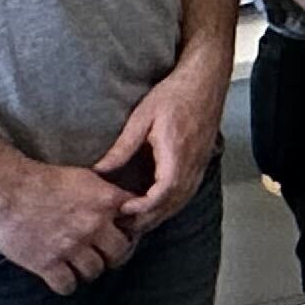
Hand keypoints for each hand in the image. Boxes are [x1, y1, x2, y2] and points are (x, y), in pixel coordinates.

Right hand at [0, 155, 139, 293]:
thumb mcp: (86, 178)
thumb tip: (125, 207)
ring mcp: (71, 246)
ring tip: (79, 265)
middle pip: (120, 253)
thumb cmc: (44, 179)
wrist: (7, 189)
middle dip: (112, 255)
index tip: (121, 235)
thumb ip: (106, 195)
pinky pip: (68, 285)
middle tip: (102, 255)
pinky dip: (66, 284)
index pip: (136, 224)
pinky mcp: (47, 263)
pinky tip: (61, 276)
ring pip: (95, 271)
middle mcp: (93, 225)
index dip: (130, 231)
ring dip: (88, 270)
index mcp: (106, 201)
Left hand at [96, 60, 226, 228]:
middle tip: (121, 224)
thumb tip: (100, 170)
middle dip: (147, 218)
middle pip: (172, 204)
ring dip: (159, 214)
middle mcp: (192, 163)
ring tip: (134, 220)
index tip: (122, 210)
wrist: (205, 80)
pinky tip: (155, 206)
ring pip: (181, 201)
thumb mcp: (141, 117)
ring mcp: (200, 164)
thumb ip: (122, 147)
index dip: (142, 208)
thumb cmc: (175, 94)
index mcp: (176, 153)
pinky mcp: (201, 162)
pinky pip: (187, 192)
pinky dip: (170, 204)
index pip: (162, 193)